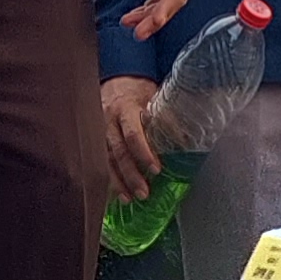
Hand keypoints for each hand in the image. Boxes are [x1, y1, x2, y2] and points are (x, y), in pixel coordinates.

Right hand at [98, 76, 165, 202]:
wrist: (115, 80)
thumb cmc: (138, 90)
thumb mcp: (154, 97)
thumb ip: (166, 118)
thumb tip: (184, 141)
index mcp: (124, 109)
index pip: (133, 134)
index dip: (144, 153)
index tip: (156, 170)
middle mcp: (108, 122)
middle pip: (118, 152)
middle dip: (131, 175)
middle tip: (144, 193)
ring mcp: (99, 132)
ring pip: (106, 161)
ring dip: (117, 182)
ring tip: (129, 199)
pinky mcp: (95, 141)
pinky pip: (100, 162)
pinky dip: (108, 179)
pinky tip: (114, 194)